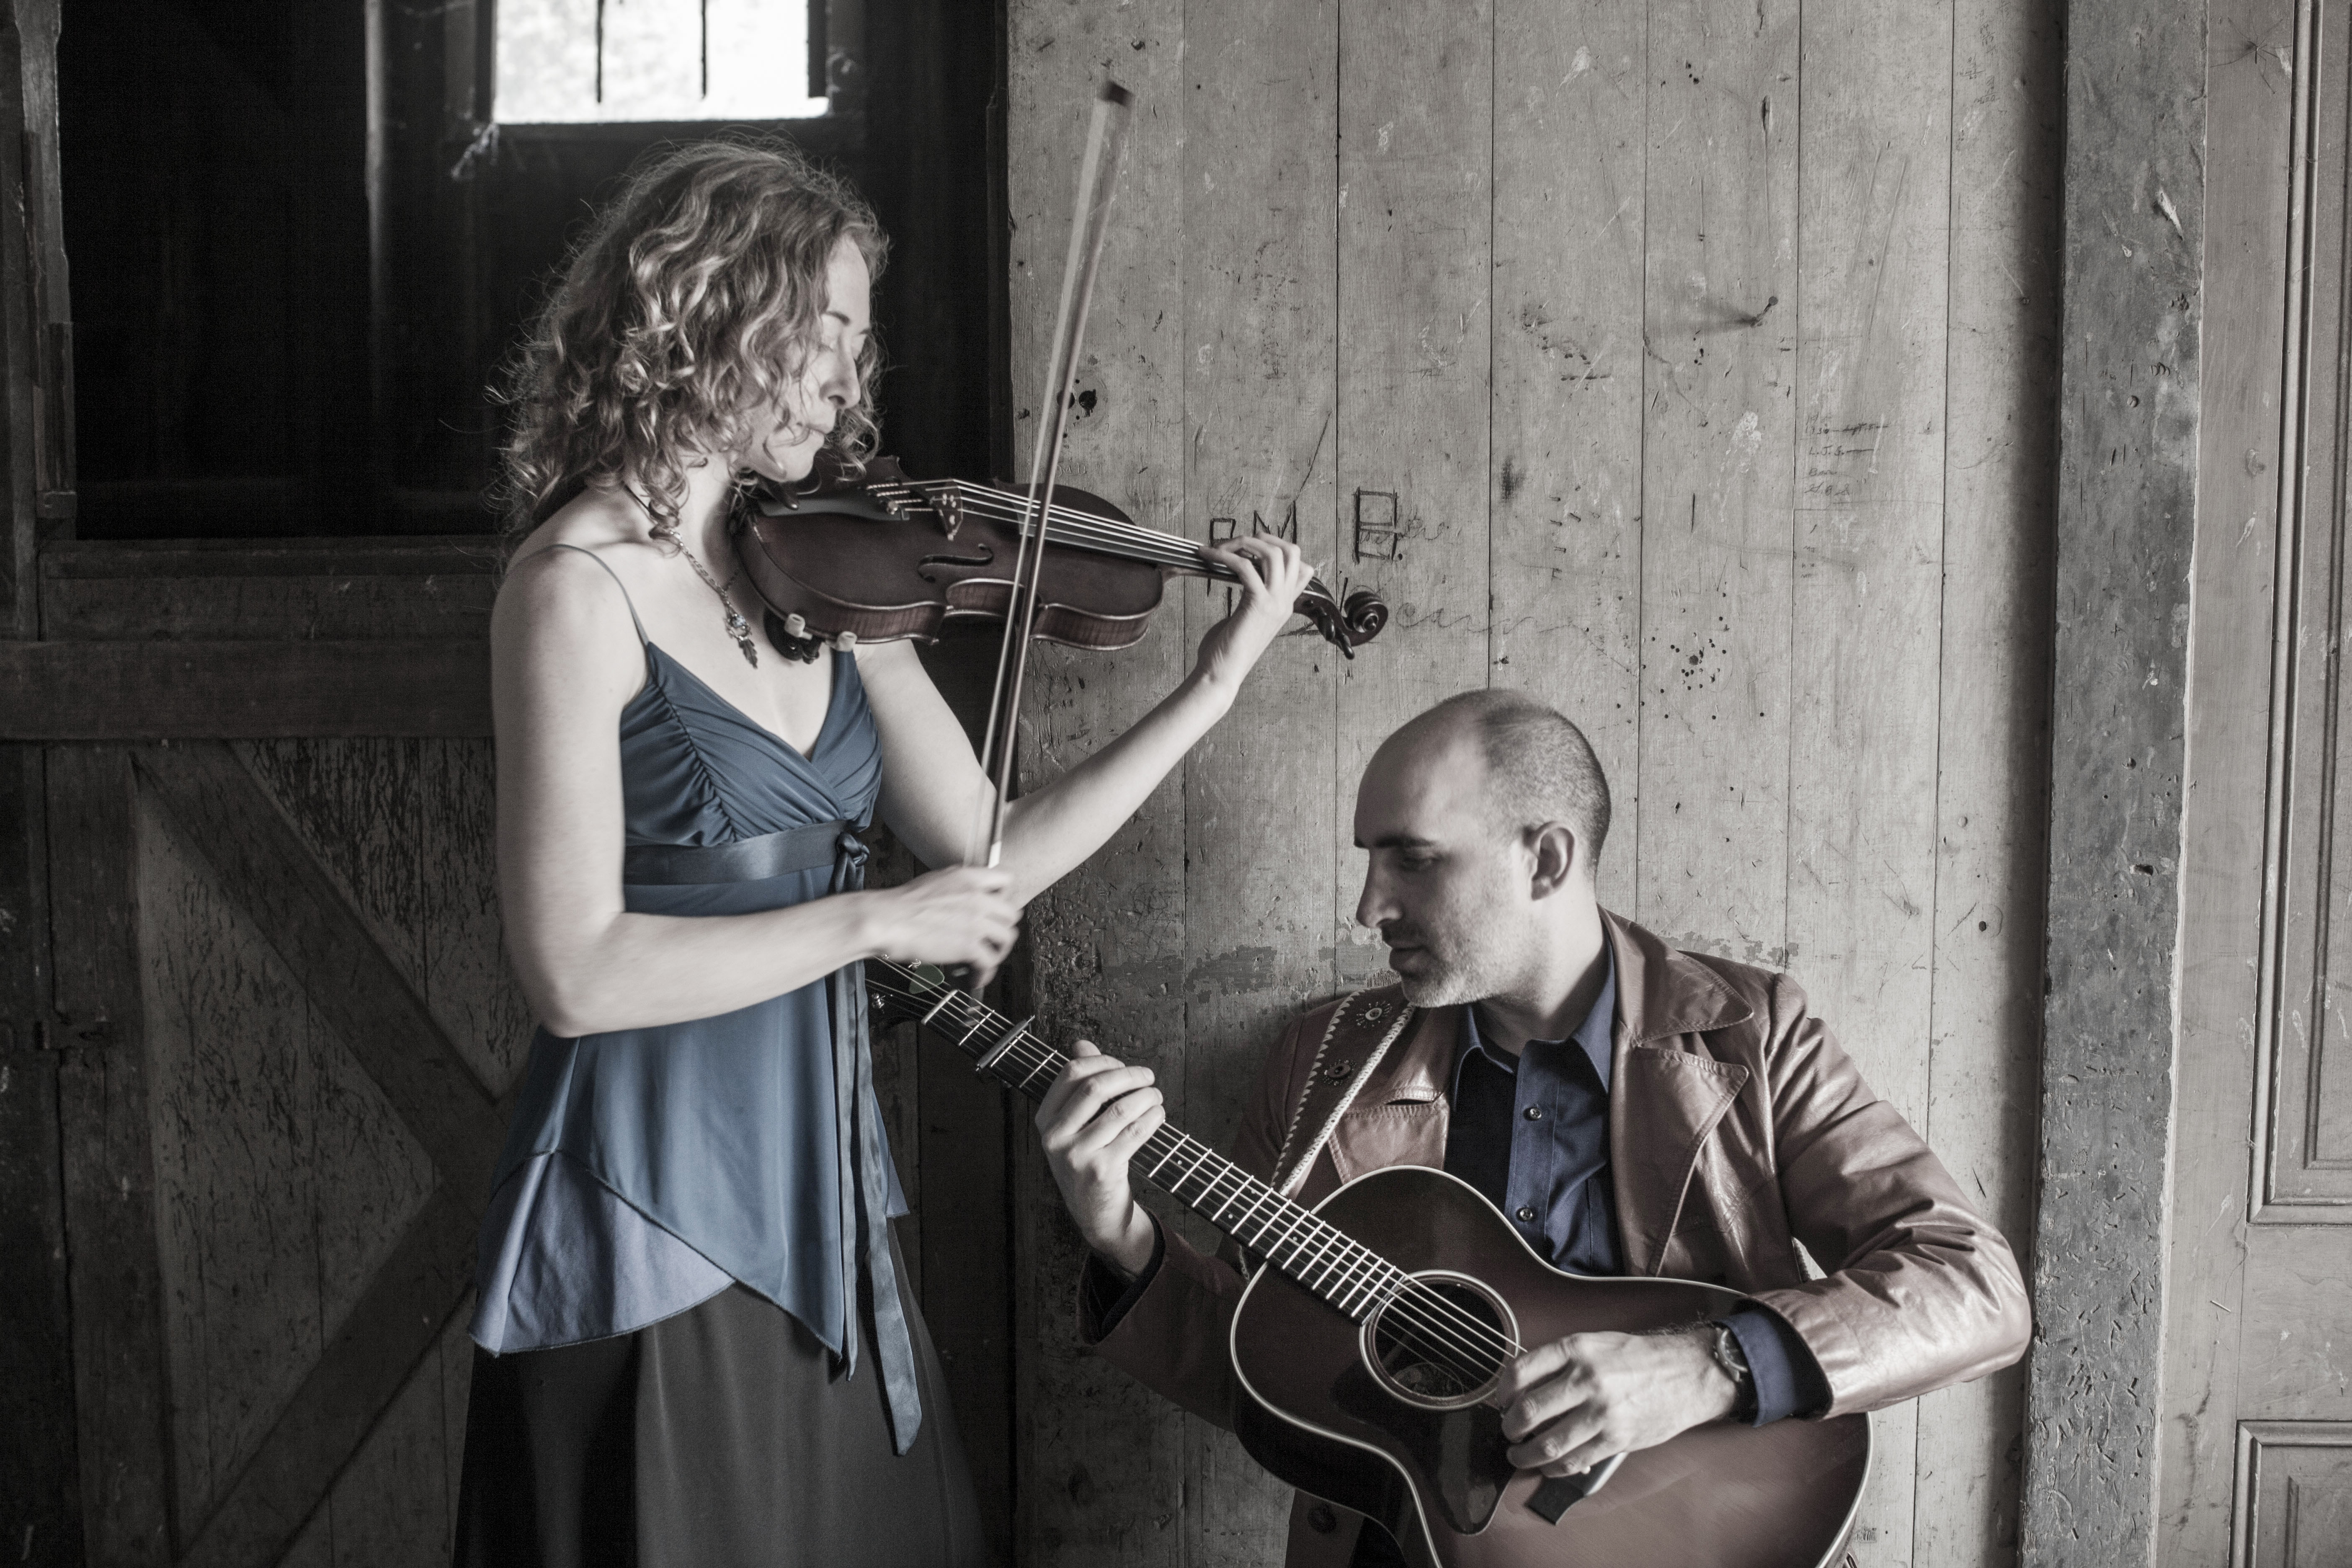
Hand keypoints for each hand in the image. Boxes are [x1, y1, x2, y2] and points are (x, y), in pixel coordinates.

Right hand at [859, 866, 1022, 986]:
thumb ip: (959, 886)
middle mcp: (978, 897)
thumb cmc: (902, 904)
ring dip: (998, 951)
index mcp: (969, 878)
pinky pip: (990, 962)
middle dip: (1003, 927)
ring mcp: (976, 922)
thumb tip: (968, 895)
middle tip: (992, 937)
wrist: (887, 920)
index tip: (997, 909)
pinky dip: (986, 973)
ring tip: (987, 959)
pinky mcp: (969, 946)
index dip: (1005, 897)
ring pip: (1007, 938)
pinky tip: (977, 977)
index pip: (1007, 880)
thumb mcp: (936, 881)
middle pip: (1011, 913)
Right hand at [1034, 1039, 1164, 1273]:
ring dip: (1146, 1096)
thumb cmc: (1088, 1159)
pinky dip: (1152, 1118)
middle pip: (1096, 1087)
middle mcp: (1055, 1136)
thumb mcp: (1074, 1124)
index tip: (1123, 1067)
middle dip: (1129, 1075)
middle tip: (1148, 1077)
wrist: (1094, 1212)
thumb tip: (1082, 1044)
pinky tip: (1158, 1114)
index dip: (1103, 1062)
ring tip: (1156, 1096)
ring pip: (1119, 1109)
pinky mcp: (1101, 1170)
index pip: (1072, 1073)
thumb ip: (1078, 1084)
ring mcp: (1077, 1155)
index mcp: (1045, 1118)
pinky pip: (1134, 1133)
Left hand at [1191, 534, 1315, 696]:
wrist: (1222, 673)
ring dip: (1243, 542)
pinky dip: (1225, 555)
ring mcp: (1275, 603)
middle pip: (1293, 552)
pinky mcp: (1258, 604)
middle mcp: (1285, 602)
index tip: (1251, 549)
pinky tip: (1208, 555)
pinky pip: (1246, 567)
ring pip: (1273, 554)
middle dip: (1265, 538)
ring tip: (1220, 546)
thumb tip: (1242, 575)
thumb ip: (1251, 597)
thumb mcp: (1246, 617)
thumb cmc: (1225, 649)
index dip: (1279, 549)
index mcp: (1284, 605)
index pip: (1301, 567)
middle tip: (1238, 541)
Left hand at [1491, 1327, 1739, 1477]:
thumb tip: (1524, 1391)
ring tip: (1519, 1455)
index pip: (1520, 1371)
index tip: (1502, 1402)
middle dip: (1509, 1427)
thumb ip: (1559, 1363)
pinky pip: (1573, 1461)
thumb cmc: (1638, 1359)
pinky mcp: (1616, 1439)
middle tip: (1509, 1431)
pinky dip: (1554, 1468)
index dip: (1502, 1392)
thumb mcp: (1594, 1344)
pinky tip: (1549, 1465)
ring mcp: (1602, 1412)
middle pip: (1528, 1411)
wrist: (1687, 1373)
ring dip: (1525, 1455)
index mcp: (1577, 1349)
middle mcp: (1587, 1379)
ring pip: (1547, 1444)